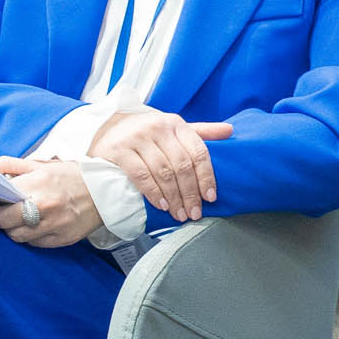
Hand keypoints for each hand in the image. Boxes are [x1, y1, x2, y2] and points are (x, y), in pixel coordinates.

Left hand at [0, 158, 103, 247]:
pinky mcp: (62, 239)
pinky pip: (35, 243)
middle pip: (2, 222)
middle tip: (2, 212)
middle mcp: (45, 206)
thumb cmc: (74, 176)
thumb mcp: (41, 164)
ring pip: (16, 236)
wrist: (110, 190)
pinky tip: (40, 224)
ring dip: (14, 228)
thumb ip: (9, 165)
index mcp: (37, 183)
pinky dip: (33, 236)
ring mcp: (54, 224)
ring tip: (23, 218)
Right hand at [89, 110, 233, 221]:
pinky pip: (141, 176)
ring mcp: (137, 138)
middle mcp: (158, 128)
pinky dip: (153, 193)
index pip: (198, 152)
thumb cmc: (148, 132)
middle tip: (194, 213)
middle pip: (182, 166)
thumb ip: (201, 132)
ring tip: (179, 214)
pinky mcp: (119, 150)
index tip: (210, 197)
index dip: (206, 177)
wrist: (107, 127)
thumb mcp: (174, 129)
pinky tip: (162, 205)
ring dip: (173, 197)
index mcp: (176, 124)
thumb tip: (230, 131)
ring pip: (163, 172)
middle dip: (190, 193)